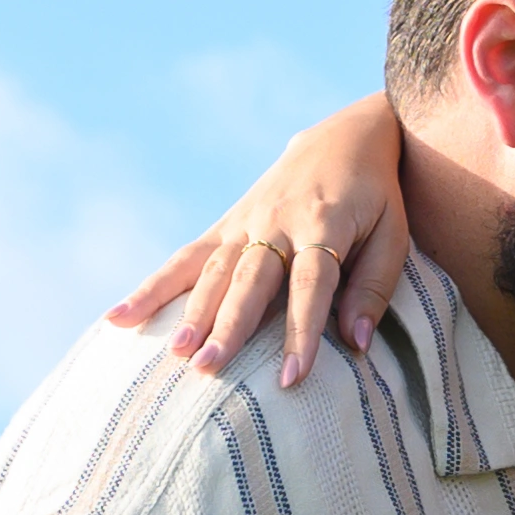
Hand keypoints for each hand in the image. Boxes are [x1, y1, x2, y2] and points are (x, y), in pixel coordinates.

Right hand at [109, 94, 413, 390]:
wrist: (344, 138)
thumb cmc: (377, 198)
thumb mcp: (395, 235)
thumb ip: (374, 287)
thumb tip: (356, 342)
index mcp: (325, 225)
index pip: (312, 283)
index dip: (301, 330)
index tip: (291, 376)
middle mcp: (278, 222)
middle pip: (251, 280)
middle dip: (230, 326)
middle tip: (211, 367)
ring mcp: (245, 223)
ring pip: (214, 271)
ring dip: (192, 312)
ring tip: (175, 353)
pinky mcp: (225, 226)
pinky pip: (185, 259)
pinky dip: (153, 288)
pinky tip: (119, 318)